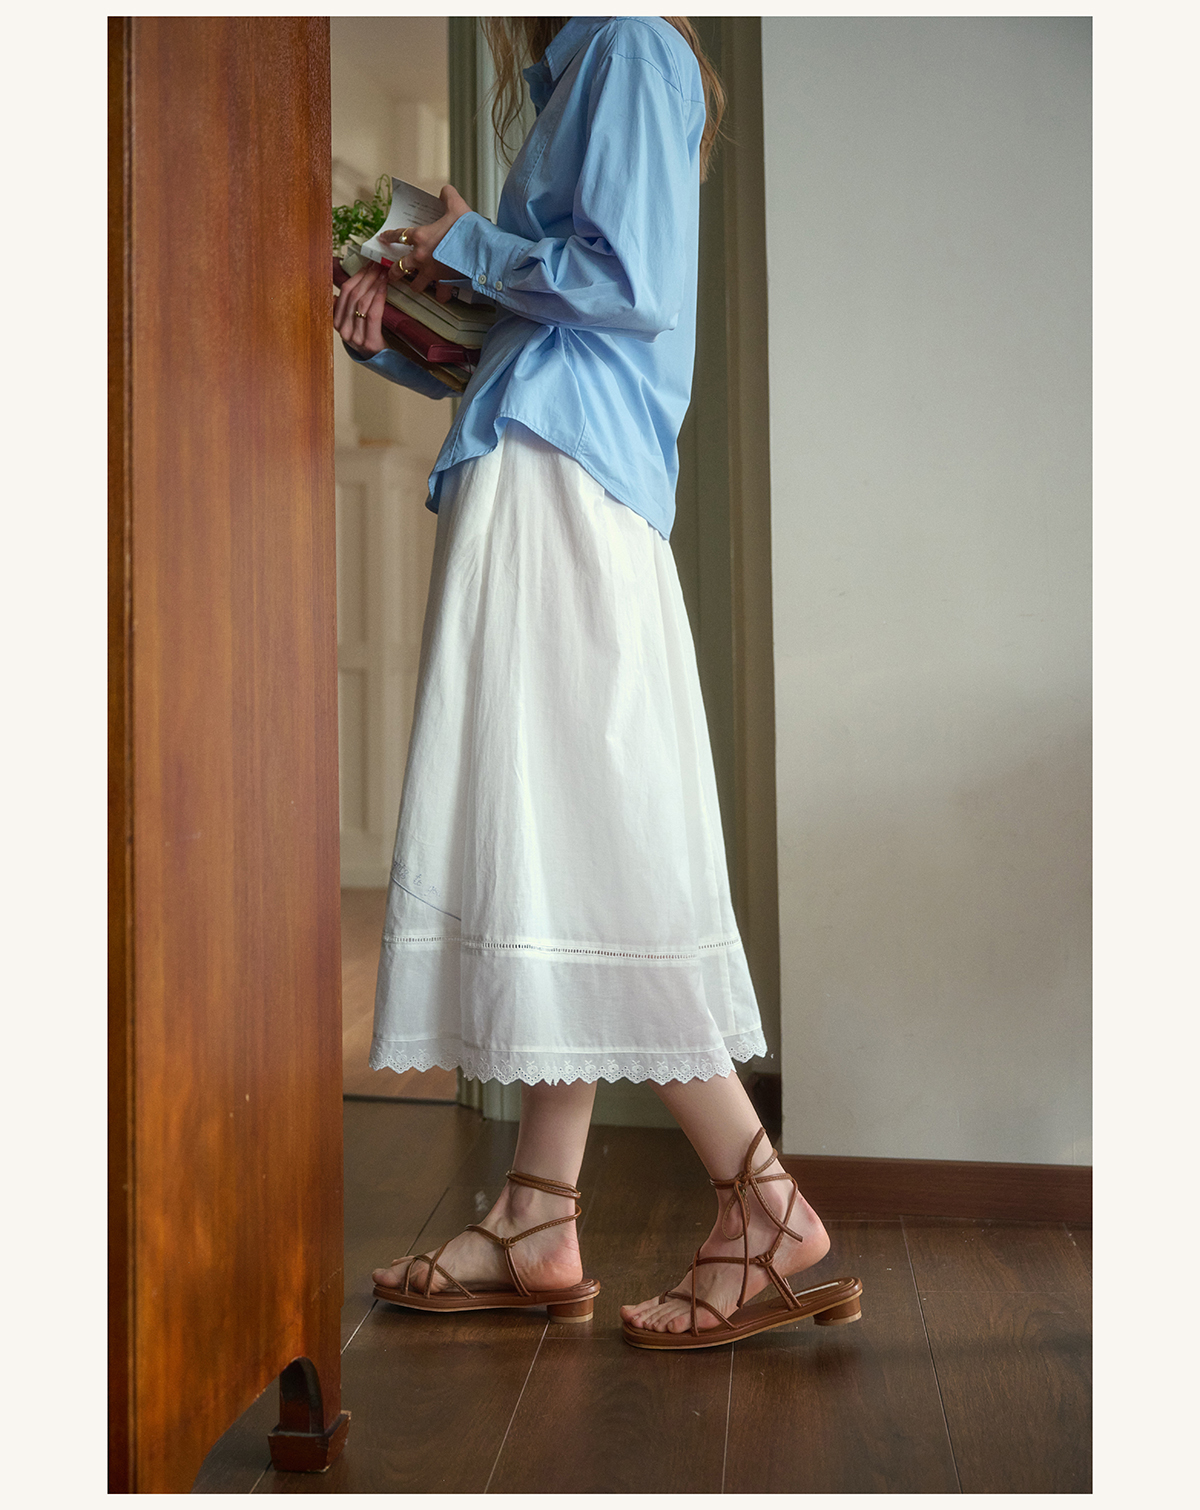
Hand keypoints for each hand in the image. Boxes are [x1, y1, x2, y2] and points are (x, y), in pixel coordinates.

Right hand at [334, 262, 388, 354]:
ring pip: (362, 303)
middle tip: (378, 264)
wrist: (384, 362)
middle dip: (367, 276)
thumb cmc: (372, 337)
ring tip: (384, 272)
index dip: (357, 275)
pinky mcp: (369, 342)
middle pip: (354, 295)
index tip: (369, 263)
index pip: (345, 292)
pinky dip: (379, 297)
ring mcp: (356, 337)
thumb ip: (350, 305)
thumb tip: (352, 279)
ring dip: (374, 284)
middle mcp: (344, 330)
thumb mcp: (358, 320)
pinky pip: (373, 314)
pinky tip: (385, 286)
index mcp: (338, 322)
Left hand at [379, 184, 471, 299]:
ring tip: (417, 286)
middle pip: (400, 267)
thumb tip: (445, 192)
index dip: (389, 236)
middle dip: (394, 272)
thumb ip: (448, 196)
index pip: (399, 235)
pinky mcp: (445, 283)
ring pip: (416, 285)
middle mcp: (421, 257)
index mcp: (421, 237)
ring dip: (416, 286)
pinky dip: (441, 296)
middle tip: (392, 275)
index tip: (383, 238)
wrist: (481, 249)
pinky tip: (442, 296)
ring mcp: (432, 273)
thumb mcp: (457, 206)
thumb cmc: (468, 228)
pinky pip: (440, 295)